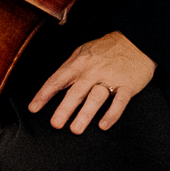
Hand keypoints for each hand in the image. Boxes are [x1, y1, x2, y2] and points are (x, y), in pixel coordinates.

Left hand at [28, 31, 155, 132]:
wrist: (136, 41)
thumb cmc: (106, 49)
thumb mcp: (83, 52)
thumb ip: (70, 68)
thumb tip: (55, 85)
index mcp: (78, 63)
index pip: (57, 80)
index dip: (44, 95)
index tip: (34, 108)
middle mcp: (92, 71)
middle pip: (75, 92)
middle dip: (64, 109)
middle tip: (55, 124)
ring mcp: (110, 78)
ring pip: (95, 98)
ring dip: (85, 115)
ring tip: (75, 129)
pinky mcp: (127, 85)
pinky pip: (119, 102)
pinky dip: (111, 115)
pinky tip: (103, 125)